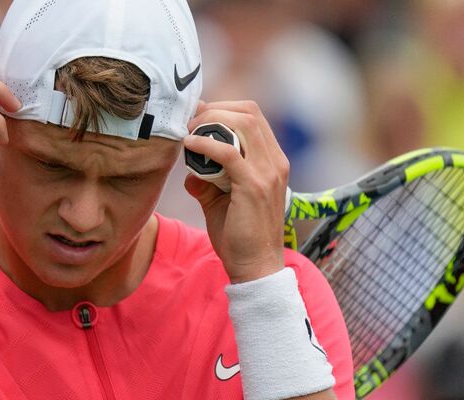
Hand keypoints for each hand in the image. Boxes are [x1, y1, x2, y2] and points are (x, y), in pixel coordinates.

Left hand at [183, 101, 288, 282]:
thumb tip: (190, 173)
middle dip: (215, 109)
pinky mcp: (253, 186)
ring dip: (210, 122)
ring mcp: (267, 172)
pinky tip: (189, 146)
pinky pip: (227, 152)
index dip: (223, 109)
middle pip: (248, 112)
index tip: (197, 117)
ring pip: (242, 124)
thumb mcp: (221, 203)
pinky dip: (205, 144)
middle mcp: (275, 162)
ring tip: (189, 132)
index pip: (253, 117)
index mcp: (272, 161)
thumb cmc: (239, 237)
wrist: (255, 267)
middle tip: (190, 121)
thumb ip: (208, 183)